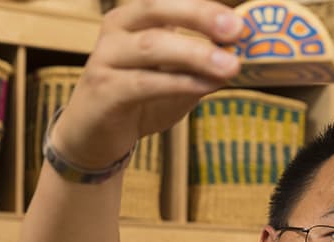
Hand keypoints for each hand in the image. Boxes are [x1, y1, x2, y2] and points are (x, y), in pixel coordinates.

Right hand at [51, 0, 242, 169]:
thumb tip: (239, 57)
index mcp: (135, 18)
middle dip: (200, 15)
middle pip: (157, 8)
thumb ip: (203, 68)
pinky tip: (206, 87)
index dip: (202, 4)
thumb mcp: (177, 80)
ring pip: (152, 46)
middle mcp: (117, 29)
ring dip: (196, 54)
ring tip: (230, 65)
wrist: (94, 136)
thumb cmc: (139, 100)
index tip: (239, 18)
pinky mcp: (104, 90)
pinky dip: (179, 83)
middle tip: (236, 30)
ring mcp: (106, 58)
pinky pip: (145, 82)